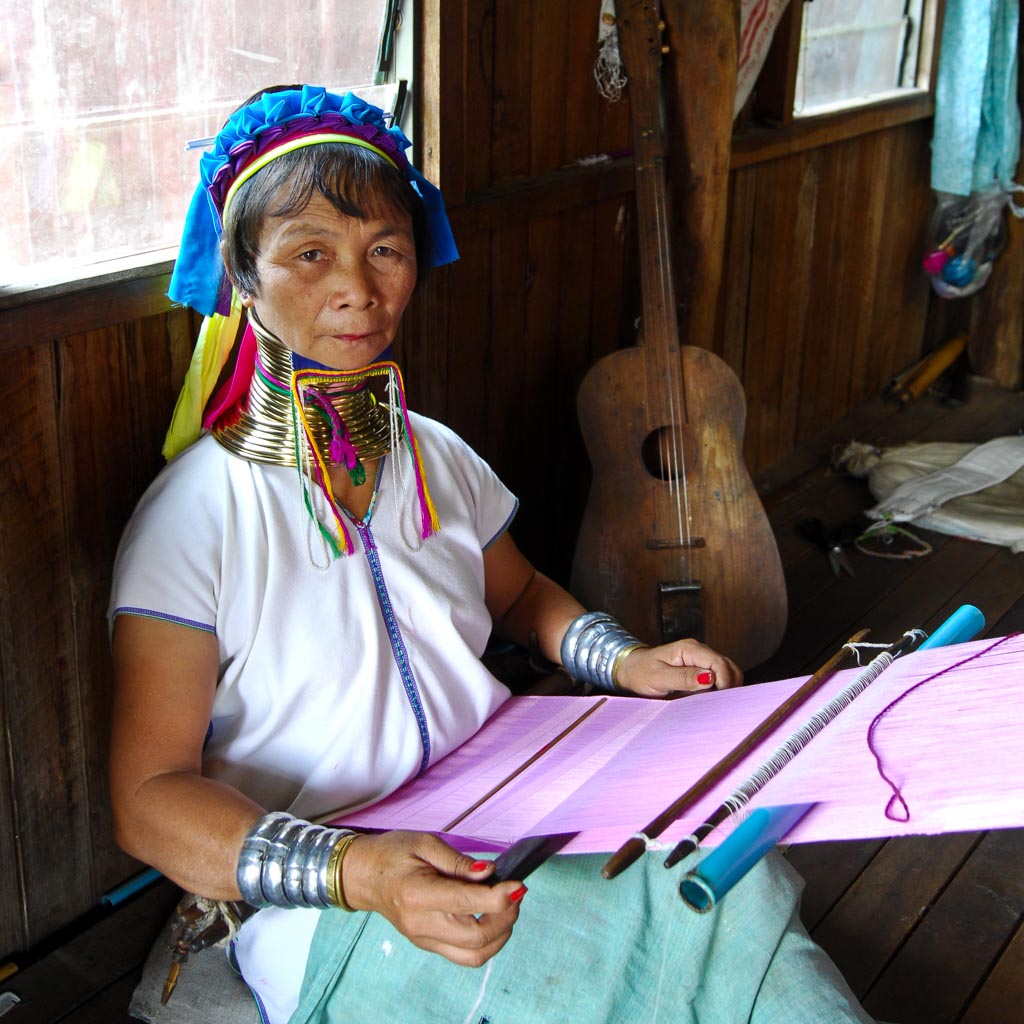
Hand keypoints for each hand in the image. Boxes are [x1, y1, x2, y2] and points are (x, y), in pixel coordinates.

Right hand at [341, 830, 524, 965]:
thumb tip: (490, 872)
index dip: (501, 898)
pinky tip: (491, 917)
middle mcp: (421, 924)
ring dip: (500, 935)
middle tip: (516, 894)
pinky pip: (464, 955)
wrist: (363, 875)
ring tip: (506, 907)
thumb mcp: (425, 843)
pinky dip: (486, 941)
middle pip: (477, 938)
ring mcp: (424, 939)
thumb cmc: (393, 853)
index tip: (519, 885)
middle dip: (506, 918)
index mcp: (418, 894)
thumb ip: (459, 862)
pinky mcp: (428, 944)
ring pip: (474, 955)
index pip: (469, 904)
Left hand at [614, 639, 741, 697]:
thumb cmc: (641, 673)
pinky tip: (712, 699)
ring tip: (716, 703)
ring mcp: (701, 659)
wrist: (632, 669)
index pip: (719, 663)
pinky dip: (722, 688)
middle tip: (721, 705)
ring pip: (728, 671)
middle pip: (728, 666)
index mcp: (689, 649)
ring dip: (727, 687)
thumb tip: (710, 678)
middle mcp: (699, 651)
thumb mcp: (659, 678)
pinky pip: (720, 677)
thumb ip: (684, 678)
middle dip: (731, 685)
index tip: (722, 701)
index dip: (725, 682)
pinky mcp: (701, 668)